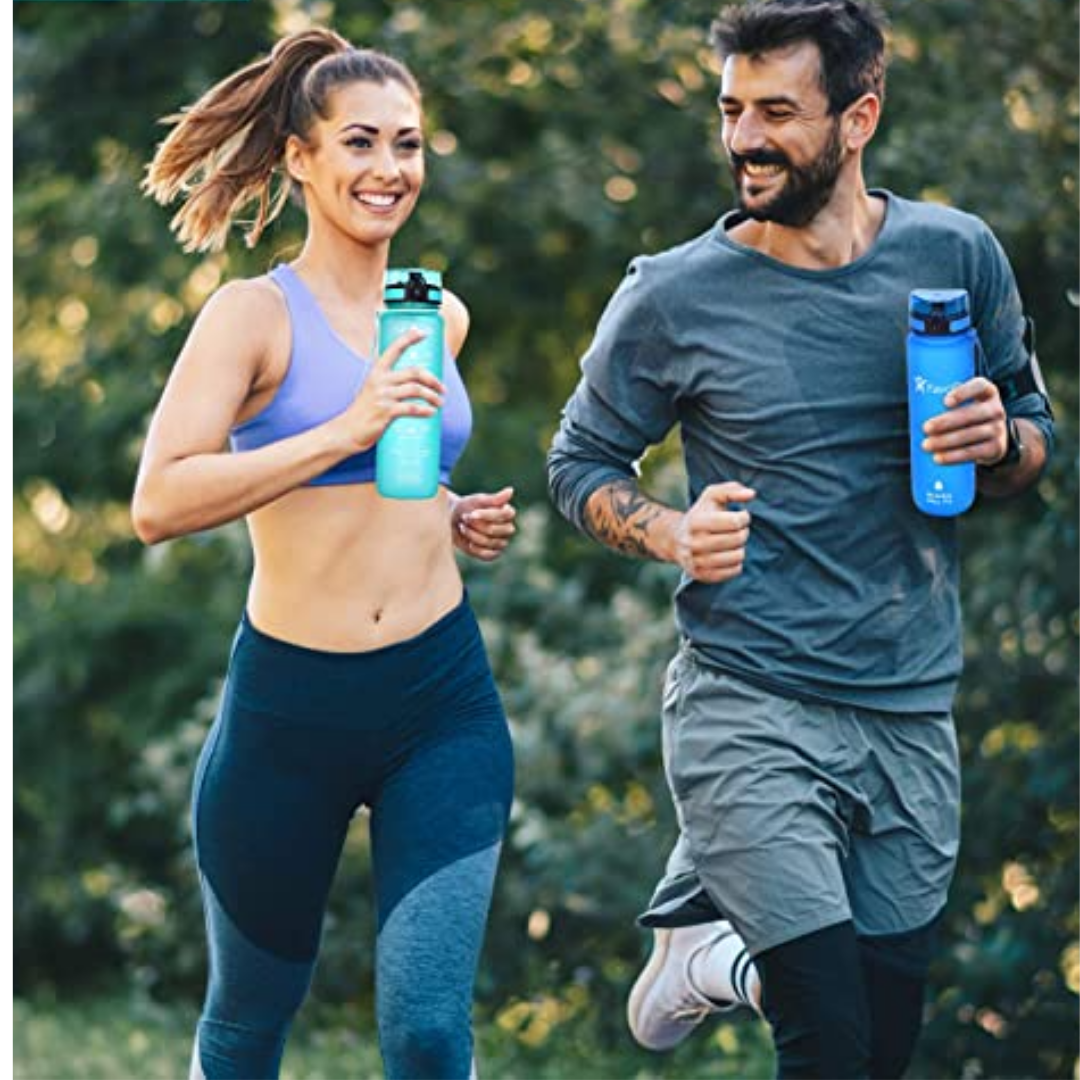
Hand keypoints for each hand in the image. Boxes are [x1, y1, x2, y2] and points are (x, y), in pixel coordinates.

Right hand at [335, 329, 444, 451]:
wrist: (348, 430)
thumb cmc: (364, 410)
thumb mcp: (372, 388)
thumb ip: (387, 380)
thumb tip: (410, 378)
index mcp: (377, 372)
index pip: (394, 349)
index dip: (409, 338)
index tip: (423, 332)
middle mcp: (380, 380)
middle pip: (414, 372)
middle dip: (433, 379)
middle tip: (442, 389)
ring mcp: (383, 396)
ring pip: (416, 389)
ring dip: (432, 396)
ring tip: (439, 403)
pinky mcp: (386, 411)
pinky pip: (411, 408)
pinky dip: (425, 410)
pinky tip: (431, 412)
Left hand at [451, 486, 515, 561]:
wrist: (453, 521)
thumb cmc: (467, 507)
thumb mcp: (478, 500)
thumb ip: (494, 498)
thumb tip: (510, 490)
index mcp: (508, 513)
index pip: (504, 515)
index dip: (487, 515)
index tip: (472, 513)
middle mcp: (508, 528)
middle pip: (494, 530)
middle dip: (476, 525)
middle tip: (465, 518)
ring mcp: (502, 542)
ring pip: (489, 542)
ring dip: (472, 535)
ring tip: (463, 527)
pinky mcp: (493, 553)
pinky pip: (488, 555)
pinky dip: (476, 549)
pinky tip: (469, 542)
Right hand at [673, 482, 754, 582]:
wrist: (675, 540)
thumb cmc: (701, 514)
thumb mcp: (711, 495)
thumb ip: (732, 489)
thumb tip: (751, 494)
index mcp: (696, 521)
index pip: (734, 521)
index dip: (744, 517)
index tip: (741, 516)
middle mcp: (693, 543)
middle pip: (737, 539)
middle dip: (744, 533)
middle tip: (738, 530)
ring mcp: (696, 561)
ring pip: (737, 557)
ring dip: (740, 548)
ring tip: (733, 543)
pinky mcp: (701, 575)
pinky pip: (733, 571)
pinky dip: (737, 563)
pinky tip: (729, 555)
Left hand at [922, 377, 1007, 465]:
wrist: (991, 441)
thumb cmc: (966, 418)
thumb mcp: (963, 405)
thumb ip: (944, 403)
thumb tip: (913, 409)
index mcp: (987, 392)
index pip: (979, 386)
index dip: (963, 392)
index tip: (945, 402)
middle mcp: (996, 409)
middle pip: (972, 413)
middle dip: (946, 422)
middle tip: (925, 428)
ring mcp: (998, 429)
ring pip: (972, 434)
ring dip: (946, 441)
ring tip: (926, 445)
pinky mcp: (996, 448)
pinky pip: (974, 452)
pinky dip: (955, 456)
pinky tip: (939, 458)